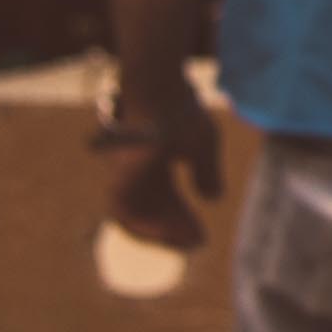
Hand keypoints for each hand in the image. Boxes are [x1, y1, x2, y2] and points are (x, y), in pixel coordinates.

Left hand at [95, 90, 223, 251]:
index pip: (166, 199)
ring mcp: (124, 175)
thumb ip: (207, 172)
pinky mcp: (118, 178)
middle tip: (197, 242)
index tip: (201, 235)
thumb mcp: (203, 144)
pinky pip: (126, 214)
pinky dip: (146, 227)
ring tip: (186, 242)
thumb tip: (213, 199)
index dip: (182, 218)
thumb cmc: (179, 111)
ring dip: (161, 233)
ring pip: (138, 216)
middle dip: (174, 228)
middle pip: (153, 210)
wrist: (157, 89)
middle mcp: (136, 172)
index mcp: (153, 163)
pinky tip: (168, 234)